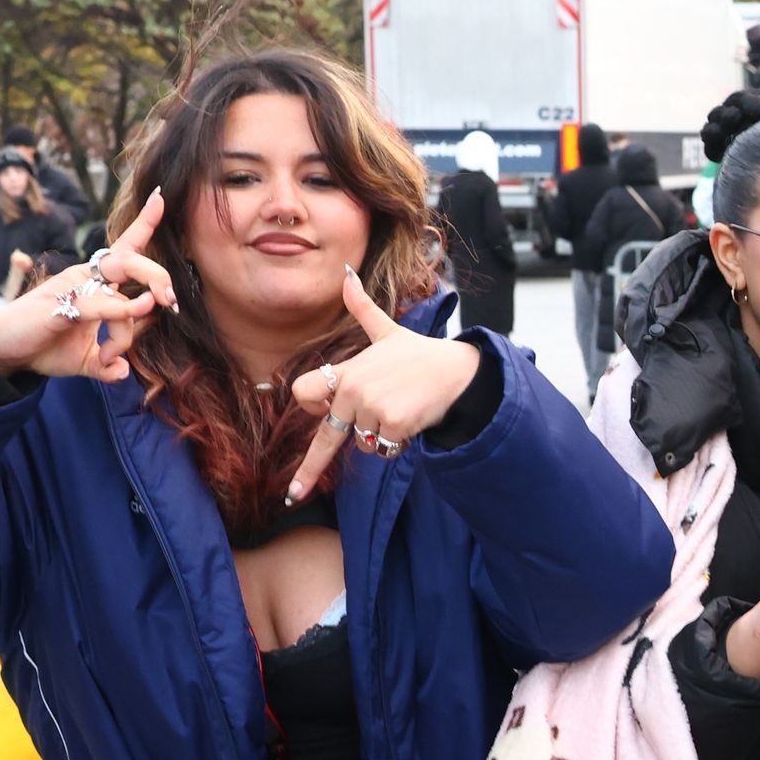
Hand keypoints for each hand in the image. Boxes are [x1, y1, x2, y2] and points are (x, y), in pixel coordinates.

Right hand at [0, 195, 174, 384]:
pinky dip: (121, 314)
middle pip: (130, 257)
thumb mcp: (84, 360)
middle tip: (172, 300)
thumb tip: (123, 372)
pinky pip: (101, 303)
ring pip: (120, 281)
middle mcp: (85, 276)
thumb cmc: (43, 346)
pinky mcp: (61, 302)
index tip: (160, 197)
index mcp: (95, 282)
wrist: (4, 352)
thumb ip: (108, 363)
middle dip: (157, 274)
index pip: (125, 248)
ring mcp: (72, 285)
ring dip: (138, 310)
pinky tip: (118, 342)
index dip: (143, 223)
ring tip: (115, 351)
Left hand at [285, 271, 483, 502]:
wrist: (456, 370)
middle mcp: (354, 390)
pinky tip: (411, 423)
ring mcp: (372, 407)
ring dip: (379, 437)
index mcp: (348, 370)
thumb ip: (362, 307)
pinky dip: (397, 444)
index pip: (303, 391)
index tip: (321, 412)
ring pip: (363, 444)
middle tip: (302, 486)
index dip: (311, 406)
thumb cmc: (419, 354)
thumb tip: (347, 273)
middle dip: (330, 450)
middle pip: (330, 433)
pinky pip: (384, 449)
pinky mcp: (393, 424)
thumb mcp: (387, 331)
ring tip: (400, 411)